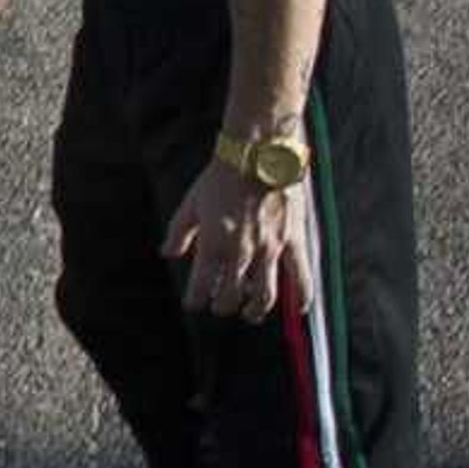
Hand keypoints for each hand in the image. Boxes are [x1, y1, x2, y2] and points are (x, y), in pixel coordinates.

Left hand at [167, 157, 314, 319]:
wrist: (257, 154)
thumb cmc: (220, 177)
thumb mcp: (191, 203)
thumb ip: (179, 232)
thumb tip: (166, 254)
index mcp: (213, 244)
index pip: (201, 287)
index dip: (196, 300)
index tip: (194, 304)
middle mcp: (241, 253)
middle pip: (231, 296)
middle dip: (224, 306)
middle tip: (222, 306)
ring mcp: (270, 250)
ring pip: (264, 296)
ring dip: (255, 310)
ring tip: (251, 313)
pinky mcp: (293, 242)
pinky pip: (302, 278)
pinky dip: (301, 299)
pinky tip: (299, 310)